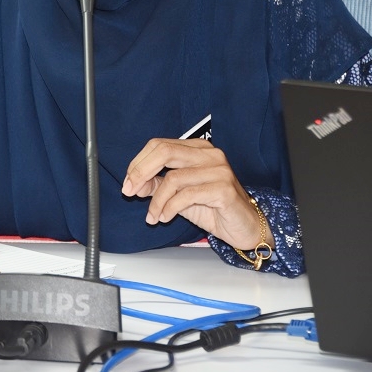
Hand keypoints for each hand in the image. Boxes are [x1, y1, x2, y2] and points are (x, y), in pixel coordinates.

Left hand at [121, 138, 268, 250]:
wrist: (244, 227)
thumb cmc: (213, 207)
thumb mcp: (179, 195)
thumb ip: (158, 185)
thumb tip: (134, 183)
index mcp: (198, 149)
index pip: (160, 145)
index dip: (138, 163)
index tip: (127, 182)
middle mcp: (210, 154)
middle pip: (164, 152)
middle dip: (141, 172)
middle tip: (129, 192)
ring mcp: (219, 170)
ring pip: (173, 178)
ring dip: (156, 201)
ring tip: (152, 216)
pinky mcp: (224, 189)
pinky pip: (187, 195)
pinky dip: (170, 208)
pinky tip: (165, 217)